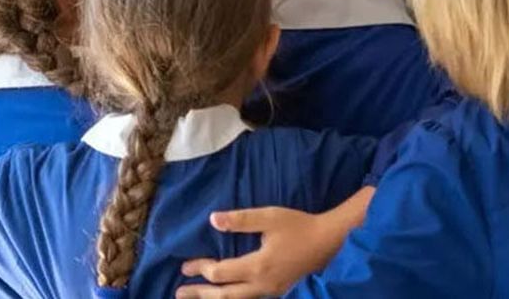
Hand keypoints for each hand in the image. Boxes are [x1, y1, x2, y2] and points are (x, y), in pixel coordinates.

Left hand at [173, 205, 350, 298]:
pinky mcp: (277, 291)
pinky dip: (232, 298)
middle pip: (224, 295)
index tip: (185, 265)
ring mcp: (270, 291)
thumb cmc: (299, 226)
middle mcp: (261, 284)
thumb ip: (241, 220)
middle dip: (200, 294)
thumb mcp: (270, 217)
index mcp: (257, 266)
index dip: (200, 269)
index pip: (220, 272)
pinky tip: (227, 295)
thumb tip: (213, 219)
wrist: (329, 242)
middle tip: (179, 293)